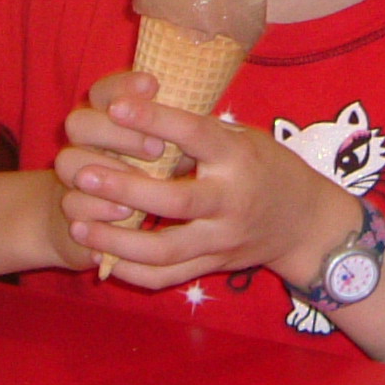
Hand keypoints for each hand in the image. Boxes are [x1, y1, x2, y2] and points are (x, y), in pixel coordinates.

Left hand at [54, 76, 353, 290]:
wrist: (304, 223)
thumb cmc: (265, 167)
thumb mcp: (243, 138)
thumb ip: (199, 133)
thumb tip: (139, 111)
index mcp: (240, 158)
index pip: (196, 136)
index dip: (155, 120)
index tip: (116, 106)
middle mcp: (233, 200)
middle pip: (176, 201)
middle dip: (126, 189)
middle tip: (85, 174)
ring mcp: (223, 239)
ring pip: (166, 249)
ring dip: (118, 240)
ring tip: (79, 224)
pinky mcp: (214, 266)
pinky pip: (167, 277)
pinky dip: (132, 270)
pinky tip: (102, 256)